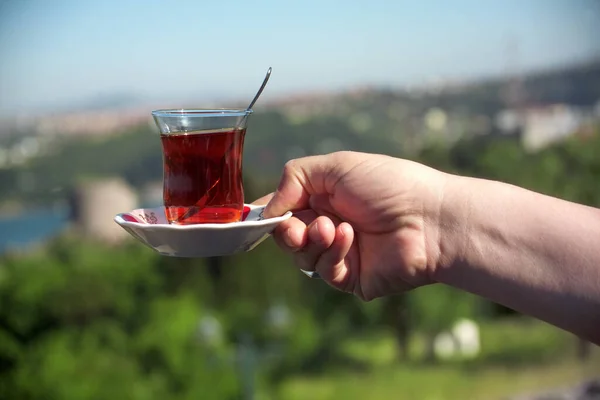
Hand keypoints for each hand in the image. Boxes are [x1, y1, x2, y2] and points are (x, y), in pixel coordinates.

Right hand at [253, 151, 449, 300]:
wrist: (430, 217)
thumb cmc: (388, 184)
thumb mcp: (336, 166)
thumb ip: (294, 179)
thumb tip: (268, 209)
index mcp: (324, 197)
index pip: (284, 208)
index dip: (268, 214)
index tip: (253, 218)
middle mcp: (329, 225)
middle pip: (286, 236)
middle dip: (286, 231)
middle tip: (298, 226)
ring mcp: (340, 253)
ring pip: (301, 256)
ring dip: (312, 240)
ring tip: (334, 227)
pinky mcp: (351, 278)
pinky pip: (325, 271)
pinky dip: (332, 253)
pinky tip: (349, 238)